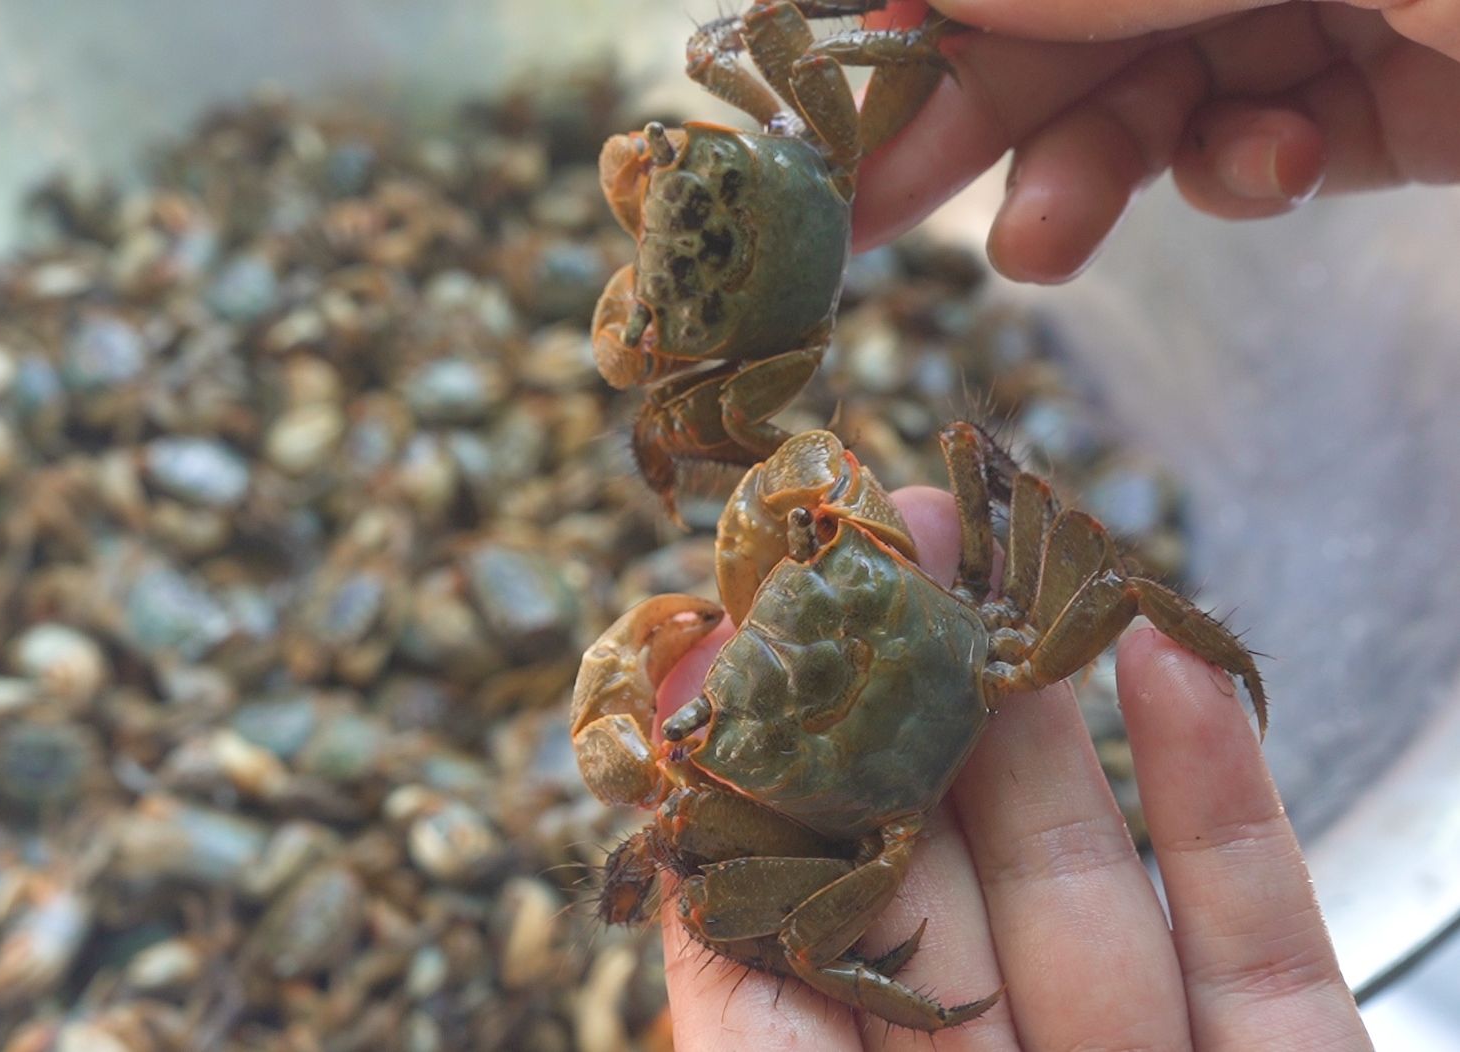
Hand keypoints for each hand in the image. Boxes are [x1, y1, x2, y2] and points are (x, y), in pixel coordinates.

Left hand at [655, 486, 1370, 1049]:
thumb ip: (735, 989)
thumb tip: (672, 805)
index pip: (818, 903)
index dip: (800, 756)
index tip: (782, 610)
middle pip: (957, 862)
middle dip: (929, 693)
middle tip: (908, 537)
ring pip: (1093, 872)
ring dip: (1056, 708)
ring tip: (1015, 563)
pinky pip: (1253, 924)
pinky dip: (1222, 789)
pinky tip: (1172, 658)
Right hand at [854, 0, 1459, 281]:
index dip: (922, 15)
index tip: (830, 89)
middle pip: (1074, 20)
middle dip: (969, 111)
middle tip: (861, 211)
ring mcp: (1340, 1)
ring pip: (1160, 89)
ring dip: (1087, 170)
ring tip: (1041, 248)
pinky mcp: (1407, 97)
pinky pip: (1266, 141)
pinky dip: (1239, 175)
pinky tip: (1276, 167)